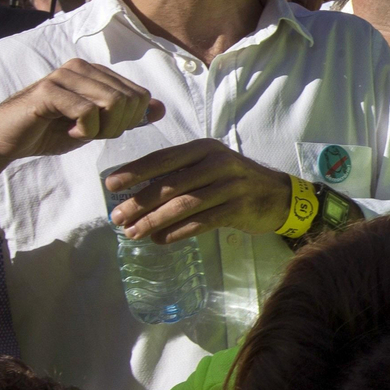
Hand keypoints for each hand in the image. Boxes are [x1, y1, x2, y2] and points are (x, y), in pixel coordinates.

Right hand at [0, 60, 162, 163]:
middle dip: (118, 127)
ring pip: (113, 103)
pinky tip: (66, 131)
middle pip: (130, 99)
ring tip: (79, 132)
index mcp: (96, 72)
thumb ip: (127, 116)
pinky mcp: (49, 90)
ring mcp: (64, 75)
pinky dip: (84, 131)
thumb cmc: (50, 131)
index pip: (140, 95)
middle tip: (92, 133)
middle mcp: (82, 67)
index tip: (104, 129)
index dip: (130, 121)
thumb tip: (160, 108)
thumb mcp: (97, 126)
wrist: (5, 140)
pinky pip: (88, 112)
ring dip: (102, 129)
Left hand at [105, 138, 291, 243]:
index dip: (135, 171)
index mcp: (203, 149)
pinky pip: (202, 222)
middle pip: (170, 184)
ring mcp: (229, 186)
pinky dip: (178, 232)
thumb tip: (136, 194)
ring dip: (155, 221)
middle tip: (118, 217)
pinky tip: (161, 240)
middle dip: (140, 202)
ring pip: (184, 205)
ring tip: (134, 233)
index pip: (163, 158)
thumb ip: (179, 174)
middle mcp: (216, 163)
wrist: (278, 195)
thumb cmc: (234, 180)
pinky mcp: (238, 209)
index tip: (110, 185)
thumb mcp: (209, 166)